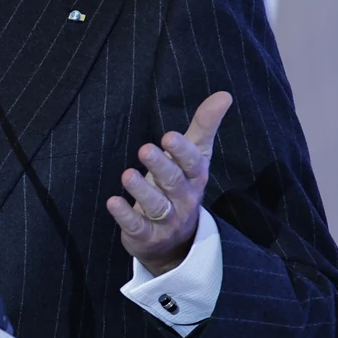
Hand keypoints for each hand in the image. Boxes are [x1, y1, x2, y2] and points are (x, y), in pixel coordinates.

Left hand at [106, 92, 231, 275]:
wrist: (176, 242)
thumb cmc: (181, 187)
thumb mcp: (194, 157)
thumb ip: (204, 126)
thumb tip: (224, 95)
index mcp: (194, 177)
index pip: (193, 163)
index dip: (182, 151)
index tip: (168, 136)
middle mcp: (184, 199)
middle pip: (174, 182)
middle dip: (161, 166)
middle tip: (145, 149)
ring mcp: (166, 220)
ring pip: (156, 205)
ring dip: (141, 190)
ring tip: (127, 174)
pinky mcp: (146, 235)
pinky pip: (137, 226)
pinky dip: (125, 215)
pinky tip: (112, 202)